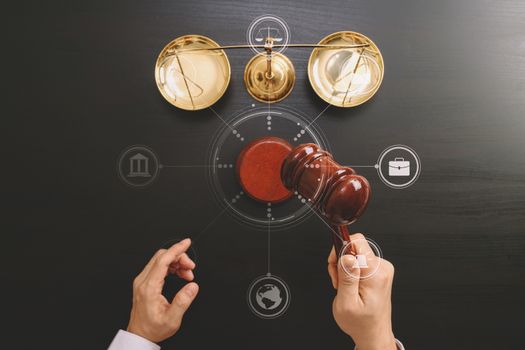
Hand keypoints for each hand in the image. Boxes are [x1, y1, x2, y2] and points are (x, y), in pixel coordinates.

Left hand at [127, 238, 198, 342]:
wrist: (140, 335)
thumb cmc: (153, 328)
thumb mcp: (172, 319)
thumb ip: (183, 301)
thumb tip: (193, 286)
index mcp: (149, 287)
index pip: (163, 260)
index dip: (176, 249)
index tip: (187, 242)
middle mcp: (143, 281)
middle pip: (161, 257)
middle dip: (179, 257)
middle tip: (191, 268)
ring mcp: (142, 280)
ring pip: (160, 260)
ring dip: (176, 262)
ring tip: (187, 274)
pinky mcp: (144, 282)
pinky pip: (158, 266)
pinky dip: (171, 266)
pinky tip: (179, 274)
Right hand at [327, 233, 396, 349]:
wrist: (373, 333)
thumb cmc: (361, 323)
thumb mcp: (347, 303)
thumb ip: (347, 277)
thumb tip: (346, 255)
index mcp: (375, 273)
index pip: (357, 242)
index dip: (340, 250)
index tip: (335, 265)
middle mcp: (381, 268)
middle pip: (354, 247)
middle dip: (340, 261)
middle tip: (338, 280)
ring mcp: (381, 269)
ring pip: (355, 254)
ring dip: (344, 268)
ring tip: (344, 286)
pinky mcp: (378, 271)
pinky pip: (359, 261)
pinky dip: (350, 271)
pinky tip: (349, 285)